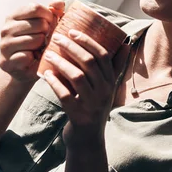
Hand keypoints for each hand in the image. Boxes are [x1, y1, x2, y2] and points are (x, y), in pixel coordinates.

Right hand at [0, 0, 64, 83]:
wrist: (24, 69)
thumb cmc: (37, 43)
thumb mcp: (45, 25)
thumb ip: (53, 12)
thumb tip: (59, 3)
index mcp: (13, 16)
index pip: (35, 8)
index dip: (49, 16)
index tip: (50, 25)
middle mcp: (6, 29)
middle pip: (39, 24)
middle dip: (48, 33)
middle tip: (45, 40)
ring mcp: (4, 45)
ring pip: (36, 40)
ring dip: (43, 46)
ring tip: (40, 49)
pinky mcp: (6, 61)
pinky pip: (29, 56)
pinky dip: (35, 59)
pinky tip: (34, 59)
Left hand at [40, 29, 116, 147]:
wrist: (88, 139)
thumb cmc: (94, 107)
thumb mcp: (108, 87)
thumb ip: (115, 66)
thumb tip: (126, 43)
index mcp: (111, 82)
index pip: (103, 55)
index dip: (87, 41)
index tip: (72, 31)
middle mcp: (104, 92)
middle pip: (89, 63)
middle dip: (72, 47)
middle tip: (56, 38)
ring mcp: (92, 104)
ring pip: (77, 77)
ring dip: (61, 62)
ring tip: (48, 54)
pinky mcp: (78, 115)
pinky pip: (65, 94)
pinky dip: (54, 82)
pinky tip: (46, 74)